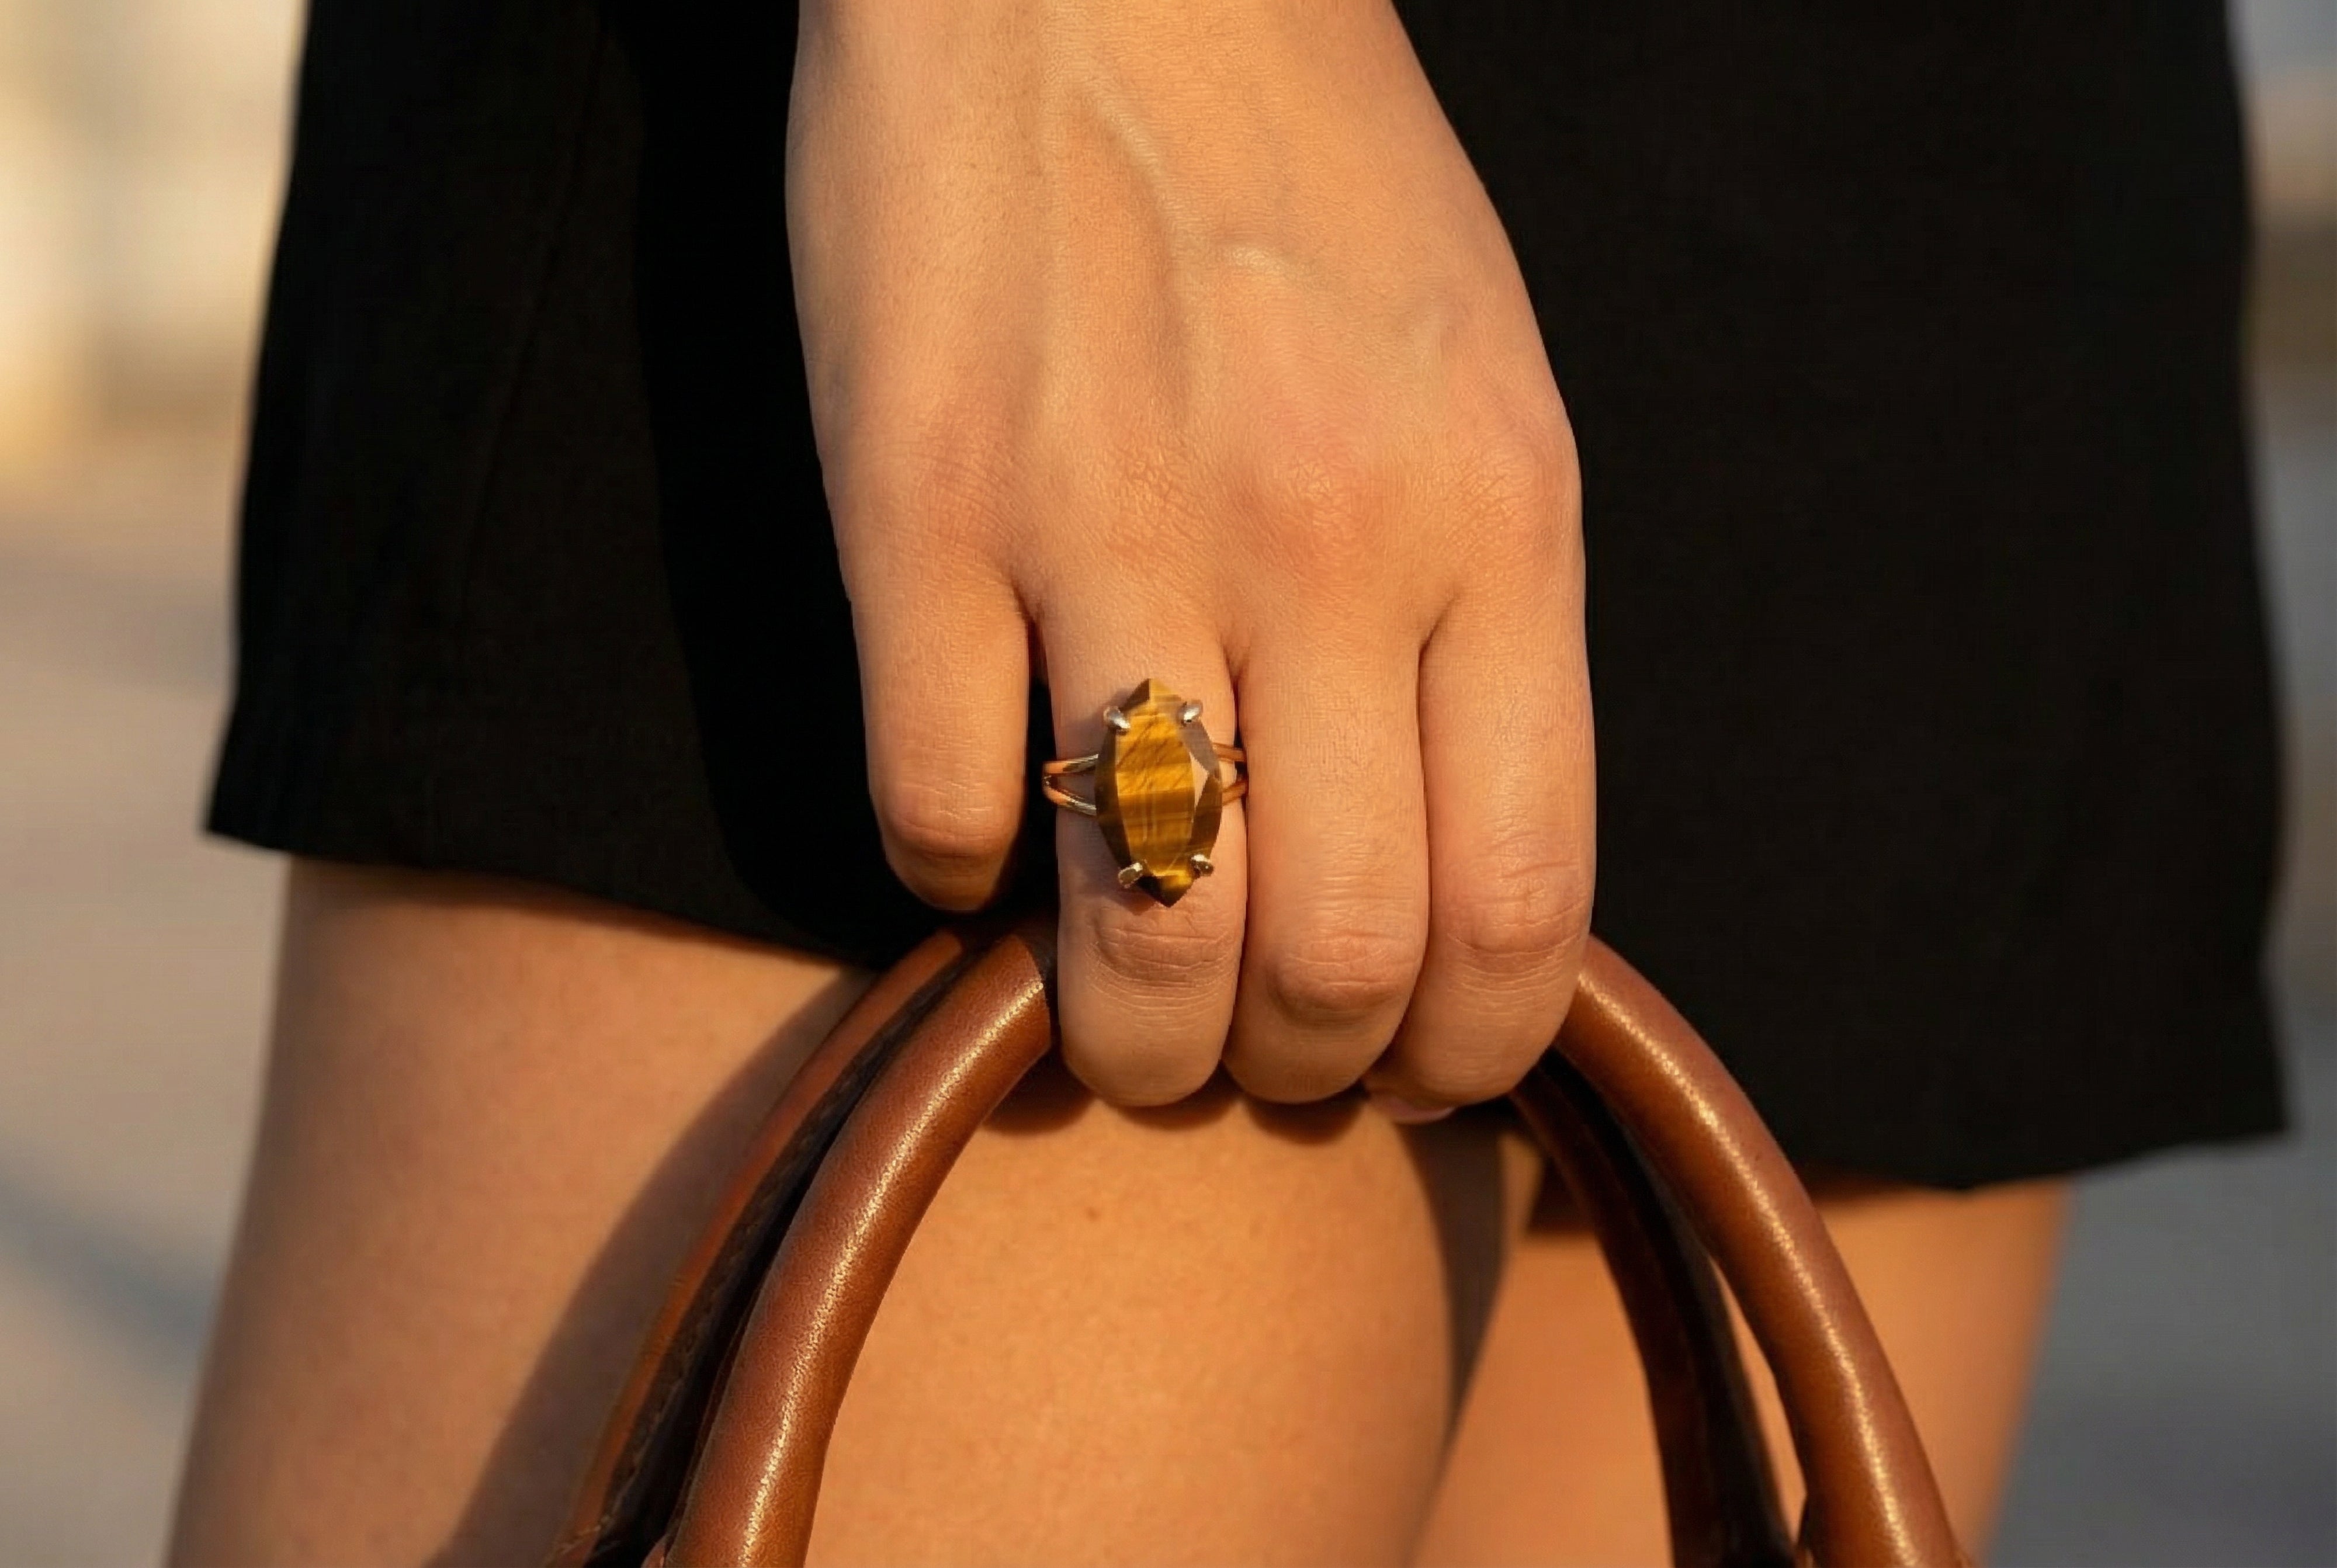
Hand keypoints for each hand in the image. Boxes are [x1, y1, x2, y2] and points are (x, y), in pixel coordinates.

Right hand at [788, 0, 1592, 1110]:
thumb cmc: (1314, 181)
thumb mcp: (1486, 389)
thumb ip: (1487, 632)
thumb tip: (1440, 880)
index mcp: (1497, 515)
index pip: (1520, 907)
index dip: (1470, 1054)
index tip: (1418, 1071)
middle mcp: (1322, 538)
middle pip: (1331, 963)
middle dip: (1292, 1068)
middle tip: (1250, 1044)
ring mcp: (1105, 522)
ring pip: (1136, 933)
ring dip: (1127, 1036)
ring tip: (1117, 1013)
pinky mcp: (912, 505)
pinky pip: (933, 813)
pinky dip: (953, 880)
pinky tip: (980, 819)